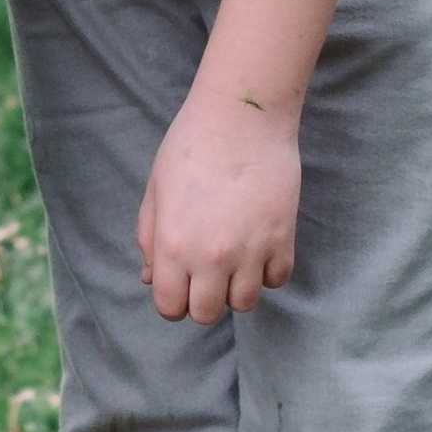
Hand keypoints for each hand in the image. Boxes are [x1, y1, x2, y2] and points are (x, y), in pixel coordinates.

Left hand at [137, 85, 300, 323]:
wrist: (242, 117)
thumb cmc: (190, 146)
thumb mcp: (155, 190)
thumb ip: (148, 238)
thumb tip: (149, 278)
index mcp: (172, 245)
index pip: (170, 308)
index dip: (172, 299)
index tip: (178, 283)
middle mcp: (210, 257)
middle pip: (206, 314)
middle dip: (202, 299)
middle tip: (205, 272)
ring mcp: (250, 251)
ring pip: (244, 303)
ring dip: (236, 288)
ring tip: (234, 260)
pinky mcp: (283, 239)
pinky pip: (277, 280)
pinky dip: (268, 272)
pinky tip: (259, 248)